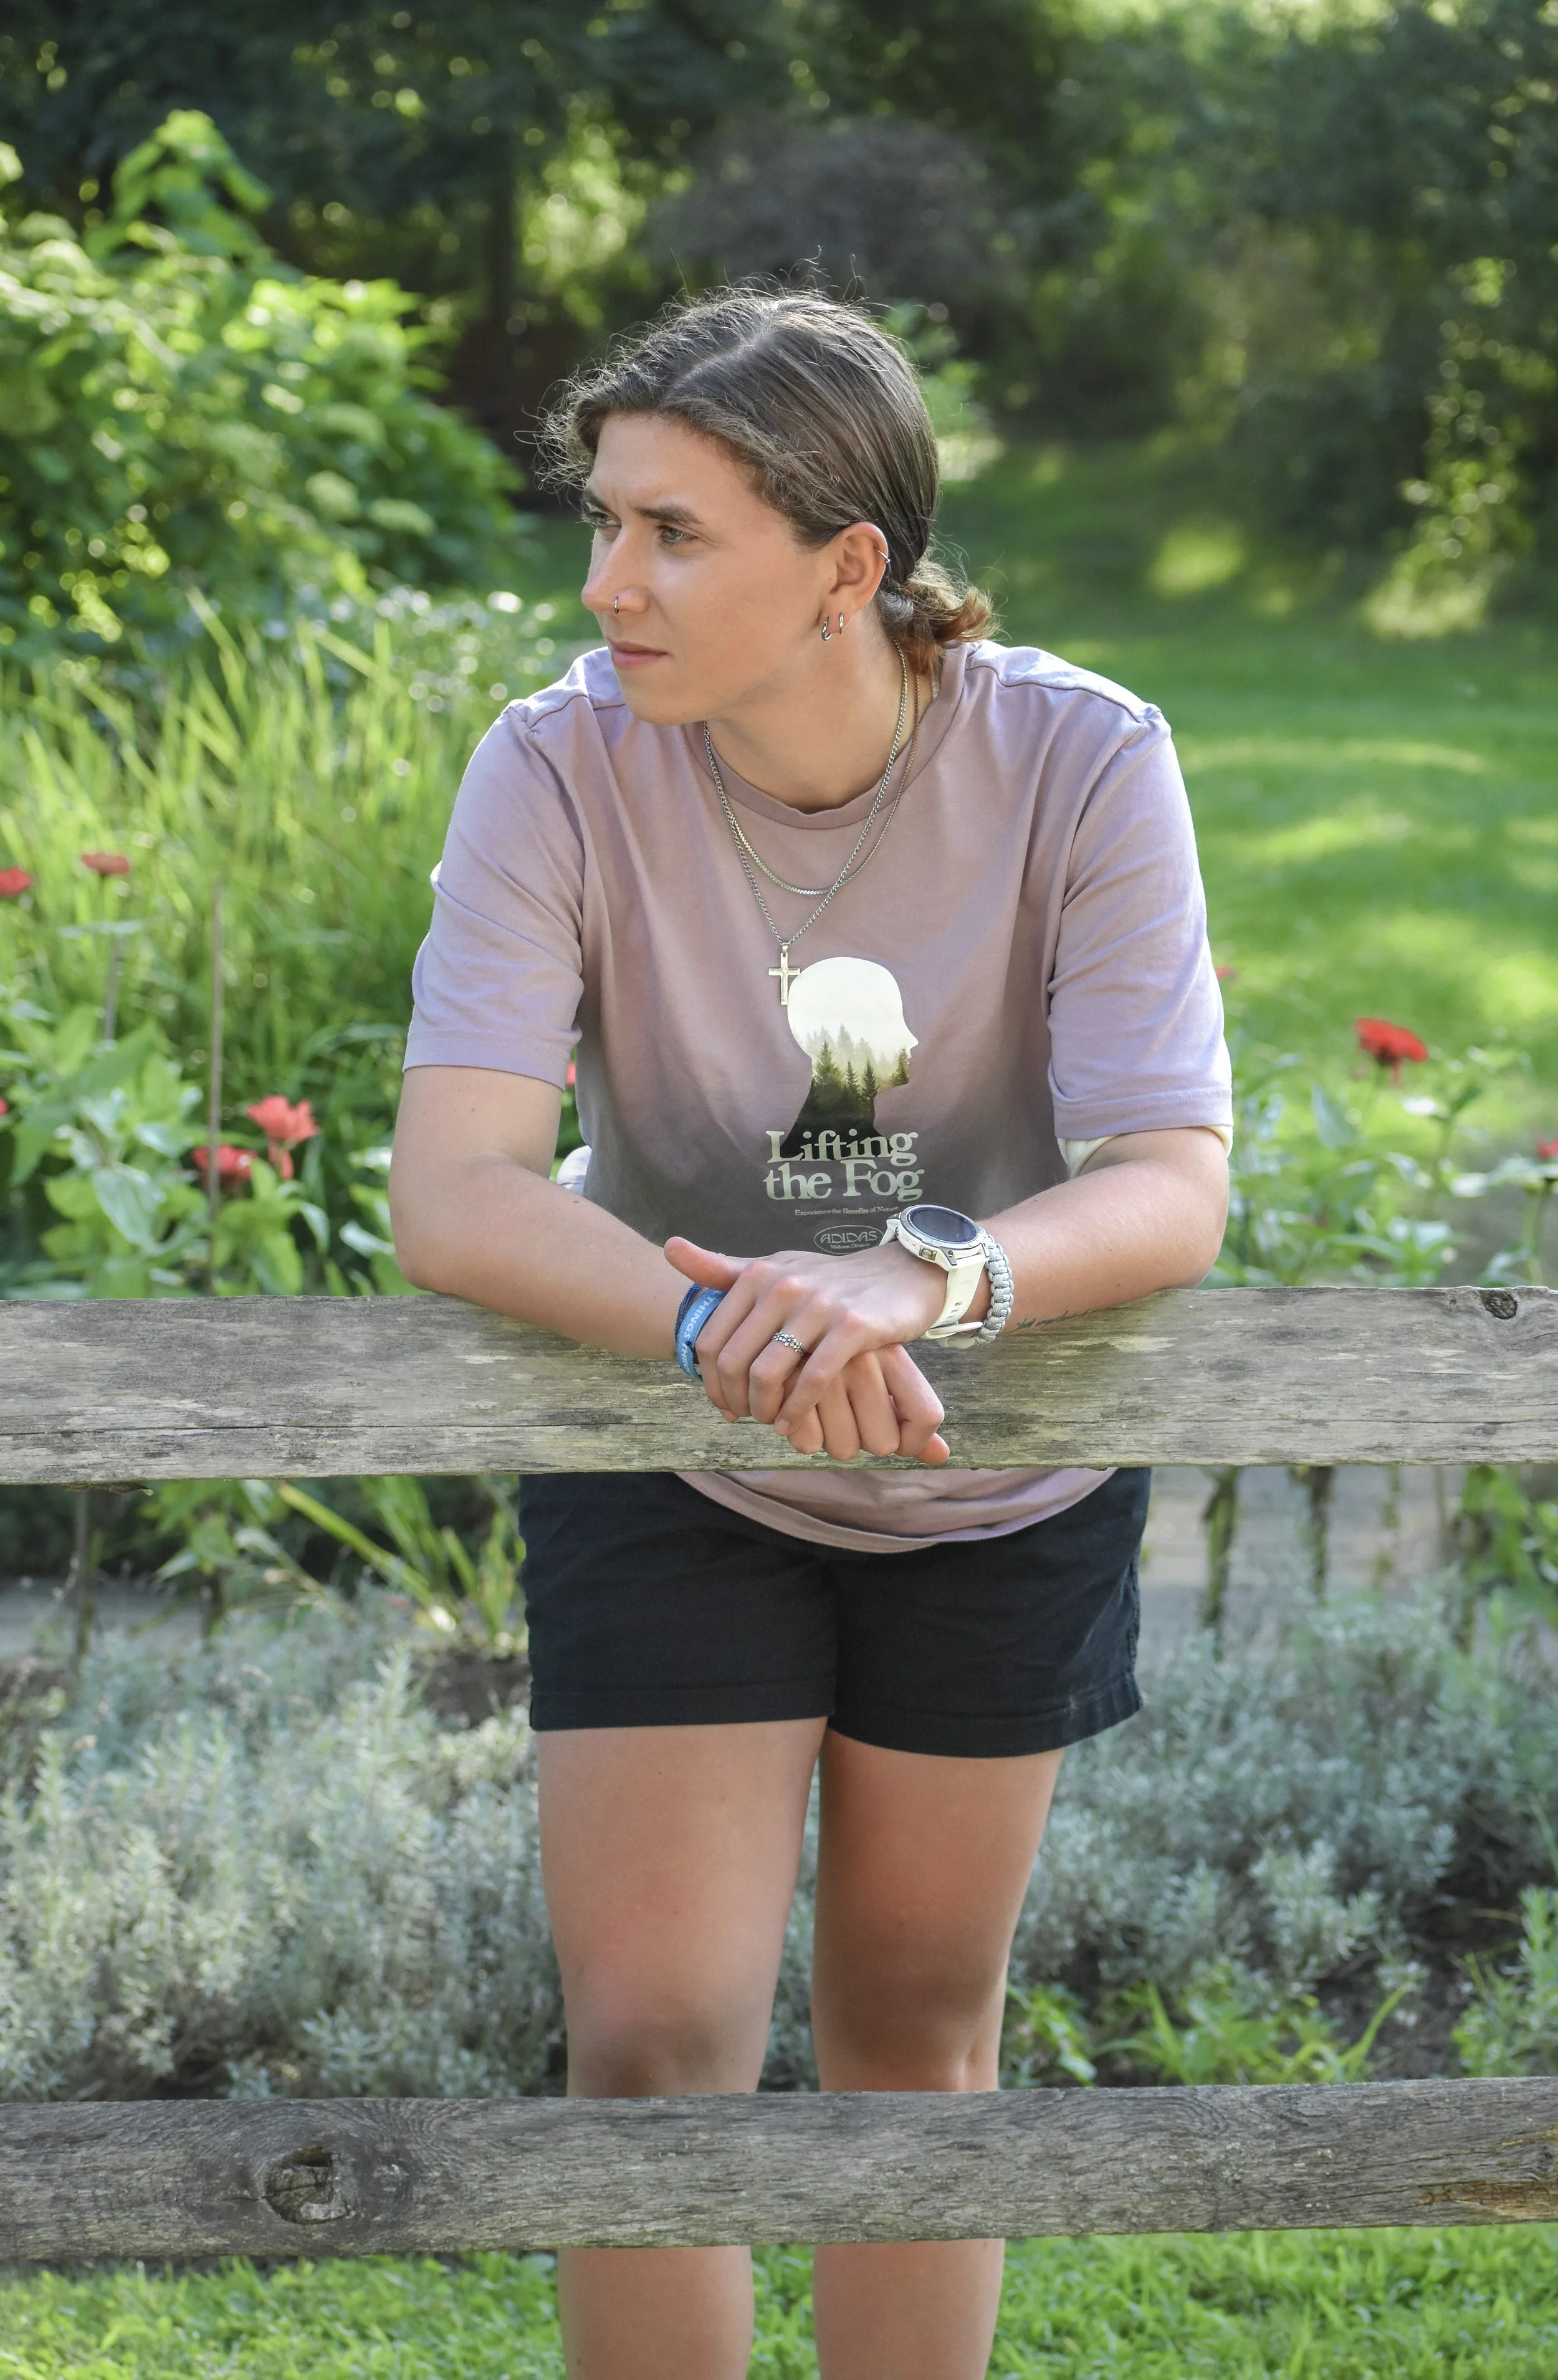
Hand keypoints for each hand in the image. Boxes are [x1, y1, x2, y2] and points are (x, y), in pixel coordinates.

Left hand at [666, 1236, 951, 1464]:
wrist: (900, 1275)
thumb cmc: (829, 1282)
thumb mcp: (776, 1269)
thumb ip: (723, 1268)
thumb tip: (669, 1248)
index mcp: (758, 1274)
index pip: (711, 1340)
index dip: (709, 1381)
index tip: (722, 1403)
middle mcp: (782, 1286)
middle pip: (733, 1361)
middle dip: (733, 1400)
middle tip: (742, 1419)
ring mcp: (817, 1306)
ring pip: (768, 1373)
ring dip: (763, 1409)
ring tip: (769, 1422)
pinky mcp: (852, 1327)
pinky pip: (813, 1379)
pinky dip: (797, 1409)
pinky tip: (793, 1424)